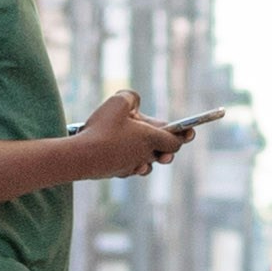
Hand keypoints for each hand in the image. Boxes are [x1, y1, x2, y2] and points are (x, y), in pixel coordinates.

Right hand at [74, 90, 191, 178]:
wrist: (81, 157)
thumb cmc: (102, 128)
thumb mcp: (118, 101)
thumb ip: (132, 97)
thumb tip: (134, 103)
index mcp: (151, 138)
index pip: (176, 141)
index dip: (184, 135)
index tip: (190, 131)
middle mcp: (145, 155)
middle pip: (164, 153)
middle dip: (166, 145)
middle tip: (163, 135)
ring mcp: (131, 167)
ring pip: (148, 163)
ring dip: (149, 154)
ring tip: (143, 145)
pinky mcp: (117, 173)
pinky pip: (131, 168)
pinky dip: (132, 160)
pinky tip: (123, 152)